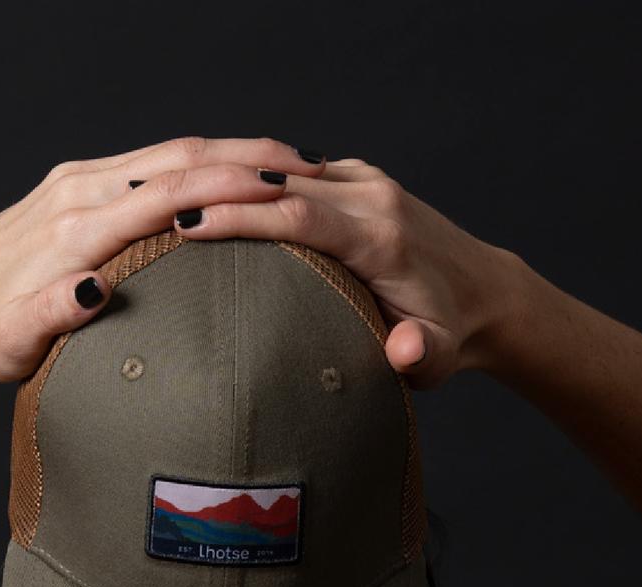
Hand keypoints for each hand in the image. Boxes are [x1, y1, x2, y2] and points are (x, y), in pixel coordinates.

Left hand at [0, 136, 330, 381]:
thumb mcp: (15, 342)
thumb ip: (53, 316)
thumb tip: (94, 291)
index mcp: (74, 229)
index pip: (165, 194)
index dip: (227, 189)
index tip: (283, 191)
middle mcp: (78, 191)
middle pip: (178, 158)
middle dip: (245, 158)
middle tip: (309, 167)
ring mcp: (77, 181)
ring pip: (169, 151)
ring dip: (229, 153)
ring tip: (288, 165)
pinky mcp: (75, 183)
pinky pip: (151, 161)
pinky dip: (199, 161)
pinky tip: (232, 173)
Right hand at [151, 157, 523, 388]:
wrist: (486, 295)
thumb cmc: (450, 335)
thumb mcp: (437, 359)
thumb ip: (418, 356)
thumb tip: (404, 350)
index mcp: (380, 237)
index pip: (298, 216)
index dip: (241, 218)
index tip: (187, 224)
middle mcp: (373, 198)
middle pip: (281, 184)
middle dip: (218, 192)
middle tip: (155, 207)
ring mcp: (366, 183)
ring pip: (285, 172)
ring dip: (230, 182)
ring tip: (169, 199)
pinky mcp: (358, 183)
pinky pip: (295, 176)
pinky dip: (254, 183)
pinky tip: (212, 198)